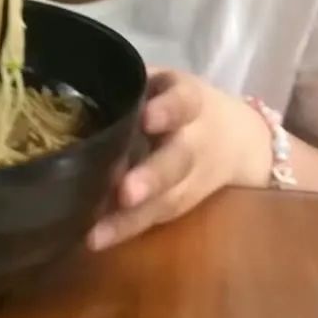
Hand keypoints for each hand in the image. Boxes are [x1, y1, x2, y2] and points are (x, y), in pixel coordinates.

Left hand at [88, 68, 271, 250]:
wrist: (240, 138)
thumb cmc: (181, 101)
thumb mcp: (165, 82)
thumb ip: (132, 83)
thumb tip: (77, 79)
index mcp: (190, 99)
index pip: (184, 101)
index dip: (168, 110)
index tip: (147, 118)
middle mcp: (196, 141)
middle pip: (179, 159)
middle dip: (153, 176)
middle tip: (125, 192)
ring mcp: (194, 177)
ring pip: (169, 199)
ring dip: (133, 217)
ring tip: (97, 231)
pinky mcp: (185, 205)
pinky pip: (158, 219)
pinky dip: (127, 230)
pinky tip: (97, 238)